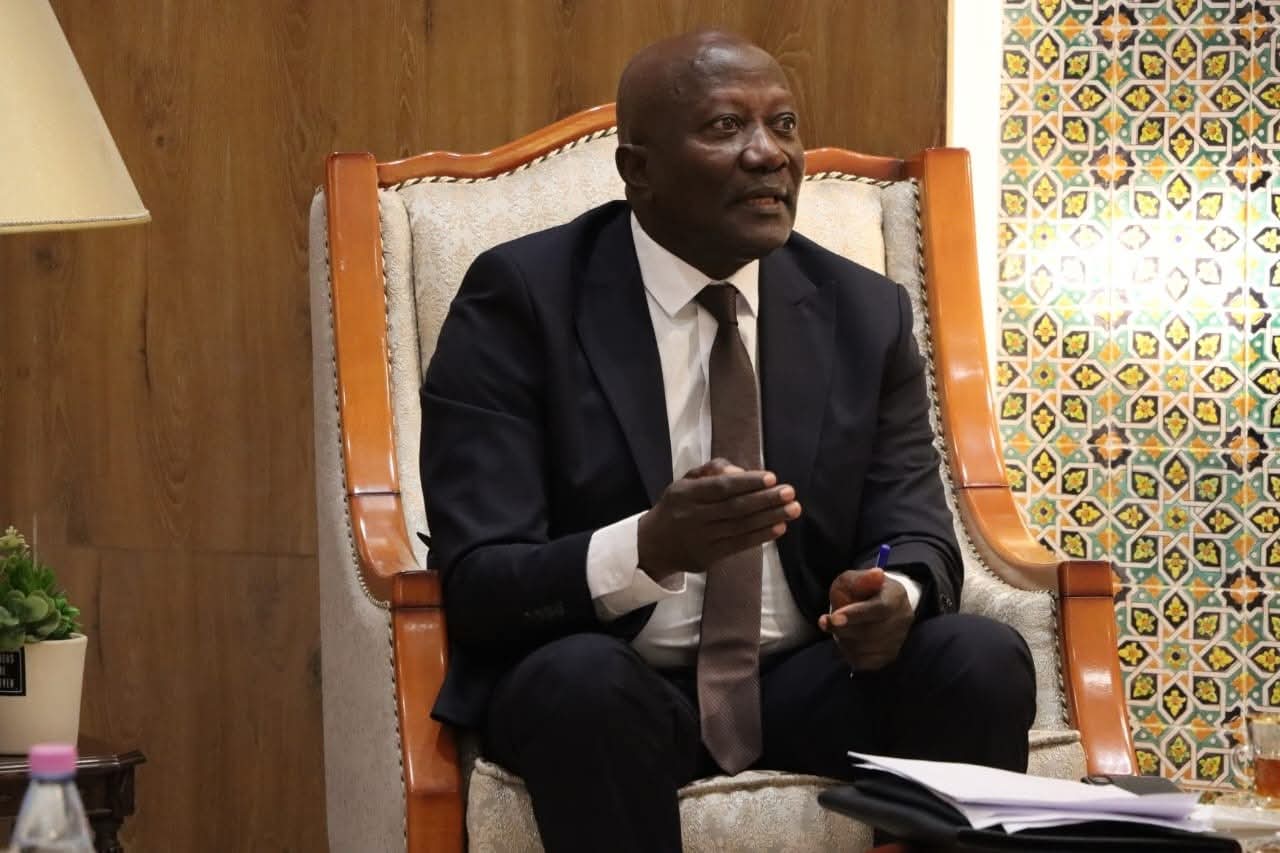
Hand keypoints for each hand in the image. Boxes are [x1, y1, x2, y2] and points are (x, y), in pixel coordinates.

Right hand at [637, 458, 800, 581]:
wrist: (653, 545)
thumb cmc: (677, 507)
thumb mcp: (685, 482)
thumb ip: (711, 471)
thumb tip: (740, 470)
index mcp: (686, 493)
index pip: (721, 487)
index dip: (747, 482)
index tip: (772, 477)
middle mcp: (693, 516)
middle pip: (734, 507)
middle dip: (765, 499)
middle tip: (790, 493)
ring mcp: (701, 539)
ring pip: (740, 527)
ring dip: (769, 518)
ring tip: (793, 509)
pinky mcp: (708, 557)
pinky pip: (738, 545)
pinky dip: (760, 536)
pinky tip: (779, 528)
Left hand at [818, 568, 912, 670]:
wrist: (875, 606)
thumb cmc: (860, 591)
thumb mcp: (854, 579)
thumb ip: (860, 579)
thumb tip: (877, 574)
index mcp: (895, 596)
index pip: (879, 609)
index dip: (855, 614)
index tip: (834, 617)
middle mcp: (902, 619)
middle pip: (870, 632)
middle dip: (842, 629)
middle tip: (826, 622)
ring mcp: (898, 639)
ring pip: (866, 649)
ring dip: (844, 640)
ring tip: (839, 628)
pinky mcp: (890, 656)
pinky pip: (865, 662)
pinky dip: (849, 653)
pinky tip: (847, 640)